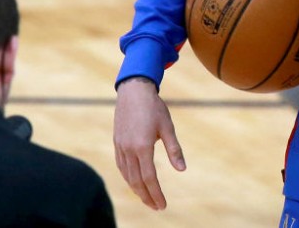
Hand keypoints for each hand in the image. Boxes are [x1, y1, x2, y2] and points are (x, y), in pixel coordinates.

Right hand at [113, 77, 185, 209]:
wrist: (133, 91)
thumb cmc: (154, 107)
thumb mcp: (167, 127)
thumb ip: (174, 150)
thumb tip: (182, 169)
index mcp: (143, 146)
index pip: (149, 178)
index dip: (156, 193)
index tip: (162, 205)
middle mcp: (129, 149)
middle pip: (136, 181)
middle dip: (146, 196)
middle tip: (156, 207)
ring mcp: (121, 146)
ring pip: (127, 175)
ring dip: (136, 189)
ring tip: (147, 198)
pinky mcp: (117, 142)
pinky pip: (121, 166)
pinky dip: (128, 178)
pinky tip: (134, 181)